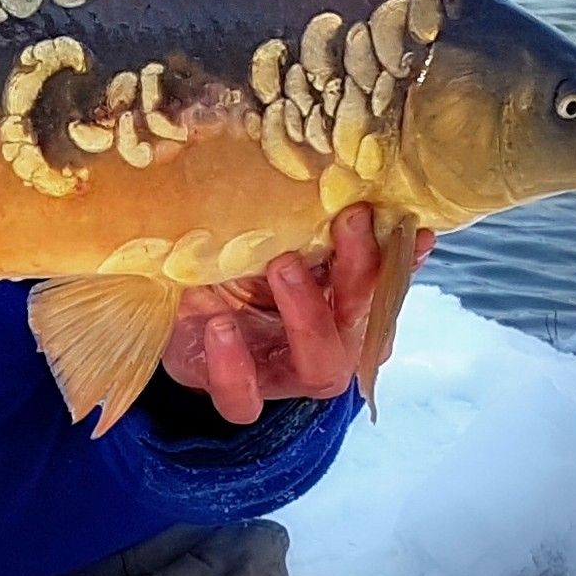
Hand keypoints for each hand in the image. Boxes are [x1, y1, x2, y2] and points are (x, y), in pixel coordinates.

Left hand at [160, 204, 435, 424]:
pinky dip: (234, 366)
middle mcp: (323, 342)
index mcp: (338, 302)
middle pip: (361, 324)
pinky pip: (244, 399)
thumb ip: (299, 218)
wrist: (167, 290)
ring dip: (311, 317)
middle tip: (348, 221)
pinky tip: (220, 325)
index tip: (409, 226)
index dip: (398, 262)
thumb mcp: (260, 229)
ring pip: (322, 369)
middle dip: (361, 274)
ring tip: (283, 265)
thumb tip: (335, 176)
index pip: (381, 286)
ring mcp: (281, 373)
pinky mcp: (232, 390)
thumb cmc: (226, 256)